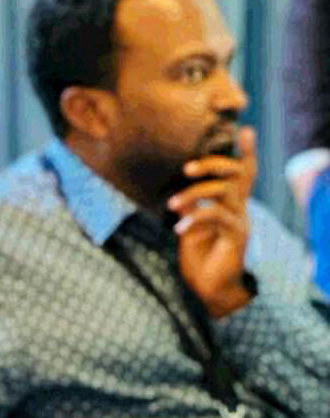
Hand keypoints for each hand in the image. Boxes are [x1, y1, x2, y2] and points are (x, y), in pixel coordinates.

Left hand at [167, 126, 257, 318]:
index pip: (242, 173)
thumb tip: (184, 190)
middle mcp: (239, 210)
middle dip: (213, 165)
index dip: (246, 152)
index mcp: (229, 204)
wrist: (209, 288)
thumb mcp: (191, 225)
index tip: (245, 129)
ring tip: (171, 205)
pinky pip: (217, 217)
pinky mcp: (235, 237)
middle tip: (186, 170)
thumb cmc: (200, 256)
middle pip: (237, 175)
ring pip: (225, 193)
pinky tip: (179, 228)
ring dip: (194, 194)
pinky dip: (196, 217)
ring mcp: (239, 222)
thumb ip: (191, 206)